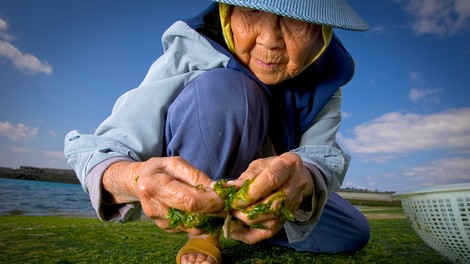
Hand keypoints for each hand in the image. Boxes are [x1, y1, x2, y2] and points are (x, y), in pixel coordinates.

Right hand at [103, 157, 224, 234]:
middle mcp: (155, 208)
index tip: (224, 197)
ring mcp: (159, 222)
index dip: (211, 201)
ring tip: (214, 206)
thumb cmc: (161, 169)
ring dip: (208, 219)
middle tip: (224, 203)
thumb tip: (218, 189)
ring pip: (193, 228)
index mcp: (156, 186)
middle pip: (193, 218)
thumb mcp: (177, 164)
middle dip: (213, 212)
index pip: (190, 201)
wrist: (140, 182)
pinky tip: (200, 210)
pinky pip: (188, 229)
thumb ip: (197, 177)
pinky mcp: (165, 229)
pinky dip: (199, 222)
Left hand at [227, 153, 313, 243]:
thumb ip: (246, 177)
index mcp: (287, 166)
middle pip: (272, 205)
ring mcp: (293, 204)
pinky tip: (237, 233)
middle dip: (247, 210)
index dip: (251, 193)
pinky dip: (252, 235)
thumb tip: (229, 188)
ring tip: (234, 216)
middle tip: (231, 209)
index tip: (234, 200)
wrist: (296, 174)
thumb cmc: (274, 167)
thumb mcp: (260, 165)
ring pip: (271, 220)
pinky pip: (271, 231)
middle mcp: (294, 186)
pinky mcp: (288, 217)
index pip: (271, 181)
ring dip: (248, 221)